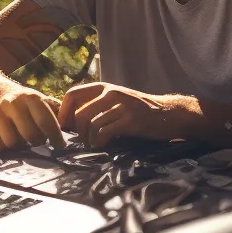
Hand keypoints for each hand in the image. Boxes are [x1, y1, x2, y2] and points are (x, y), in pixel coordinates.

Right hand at [0, 86, 63, 150]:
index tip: (61, 147)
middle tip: (40, 142)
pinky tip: (9, 140)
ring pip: (12, 142)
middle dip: (38, 142)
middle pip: (30, 135)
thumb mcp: (44, 102)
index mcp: (32, 97)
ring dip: (20, 146)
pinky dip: (4, 147)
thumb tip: (76, 129)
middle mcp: (13, 102)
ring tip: (24, 141)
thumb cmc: (28, 104)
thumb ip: (60, 113)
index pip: (46, 121)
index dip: (55, 137)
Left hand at [57, 82, 179, 148]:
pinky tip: (104, 145)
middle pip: (80, 113)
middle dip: (76, 131)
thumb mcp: (116, 100)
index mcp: (104, 87)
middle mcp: (111, 93)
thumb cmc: (138, 110)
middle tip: (81, 141)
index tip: (65, 127)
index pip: (72, 94)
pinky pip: (105, 132)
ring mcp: (122, 106)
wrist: (167, 114)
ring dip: (88, 139)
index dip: (63, 112)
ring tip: (92, 145)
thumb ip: (96, 104)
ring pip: (91, 124)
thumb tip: (70, 120)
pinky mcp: (131, 120)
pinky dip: (100, 142)